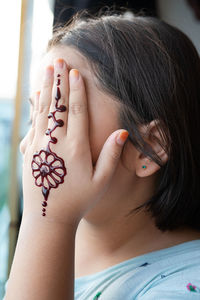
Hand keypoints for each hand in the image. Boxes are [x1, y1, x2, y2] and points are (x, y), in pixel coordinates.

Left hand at [21, 58, 128, 225]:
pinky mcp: (30, 152)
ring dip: (45, 89)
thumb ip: (111, 155)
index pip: (77, 113)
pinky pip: (32, 124)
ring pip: (43, 111)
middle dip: (58, 82)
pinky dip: (35, 108)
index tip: (75, 73)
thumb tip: (122, 132)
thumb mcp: (100, 181)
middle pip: (57, 106)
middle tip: (58, 61)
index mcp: (75, 148)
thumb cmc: (77, 200)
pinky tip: (37, 97)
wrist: (47, 217)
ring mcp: (40, 146)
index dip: (77, 91)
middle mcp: (56, 143)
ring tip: (46, 71)